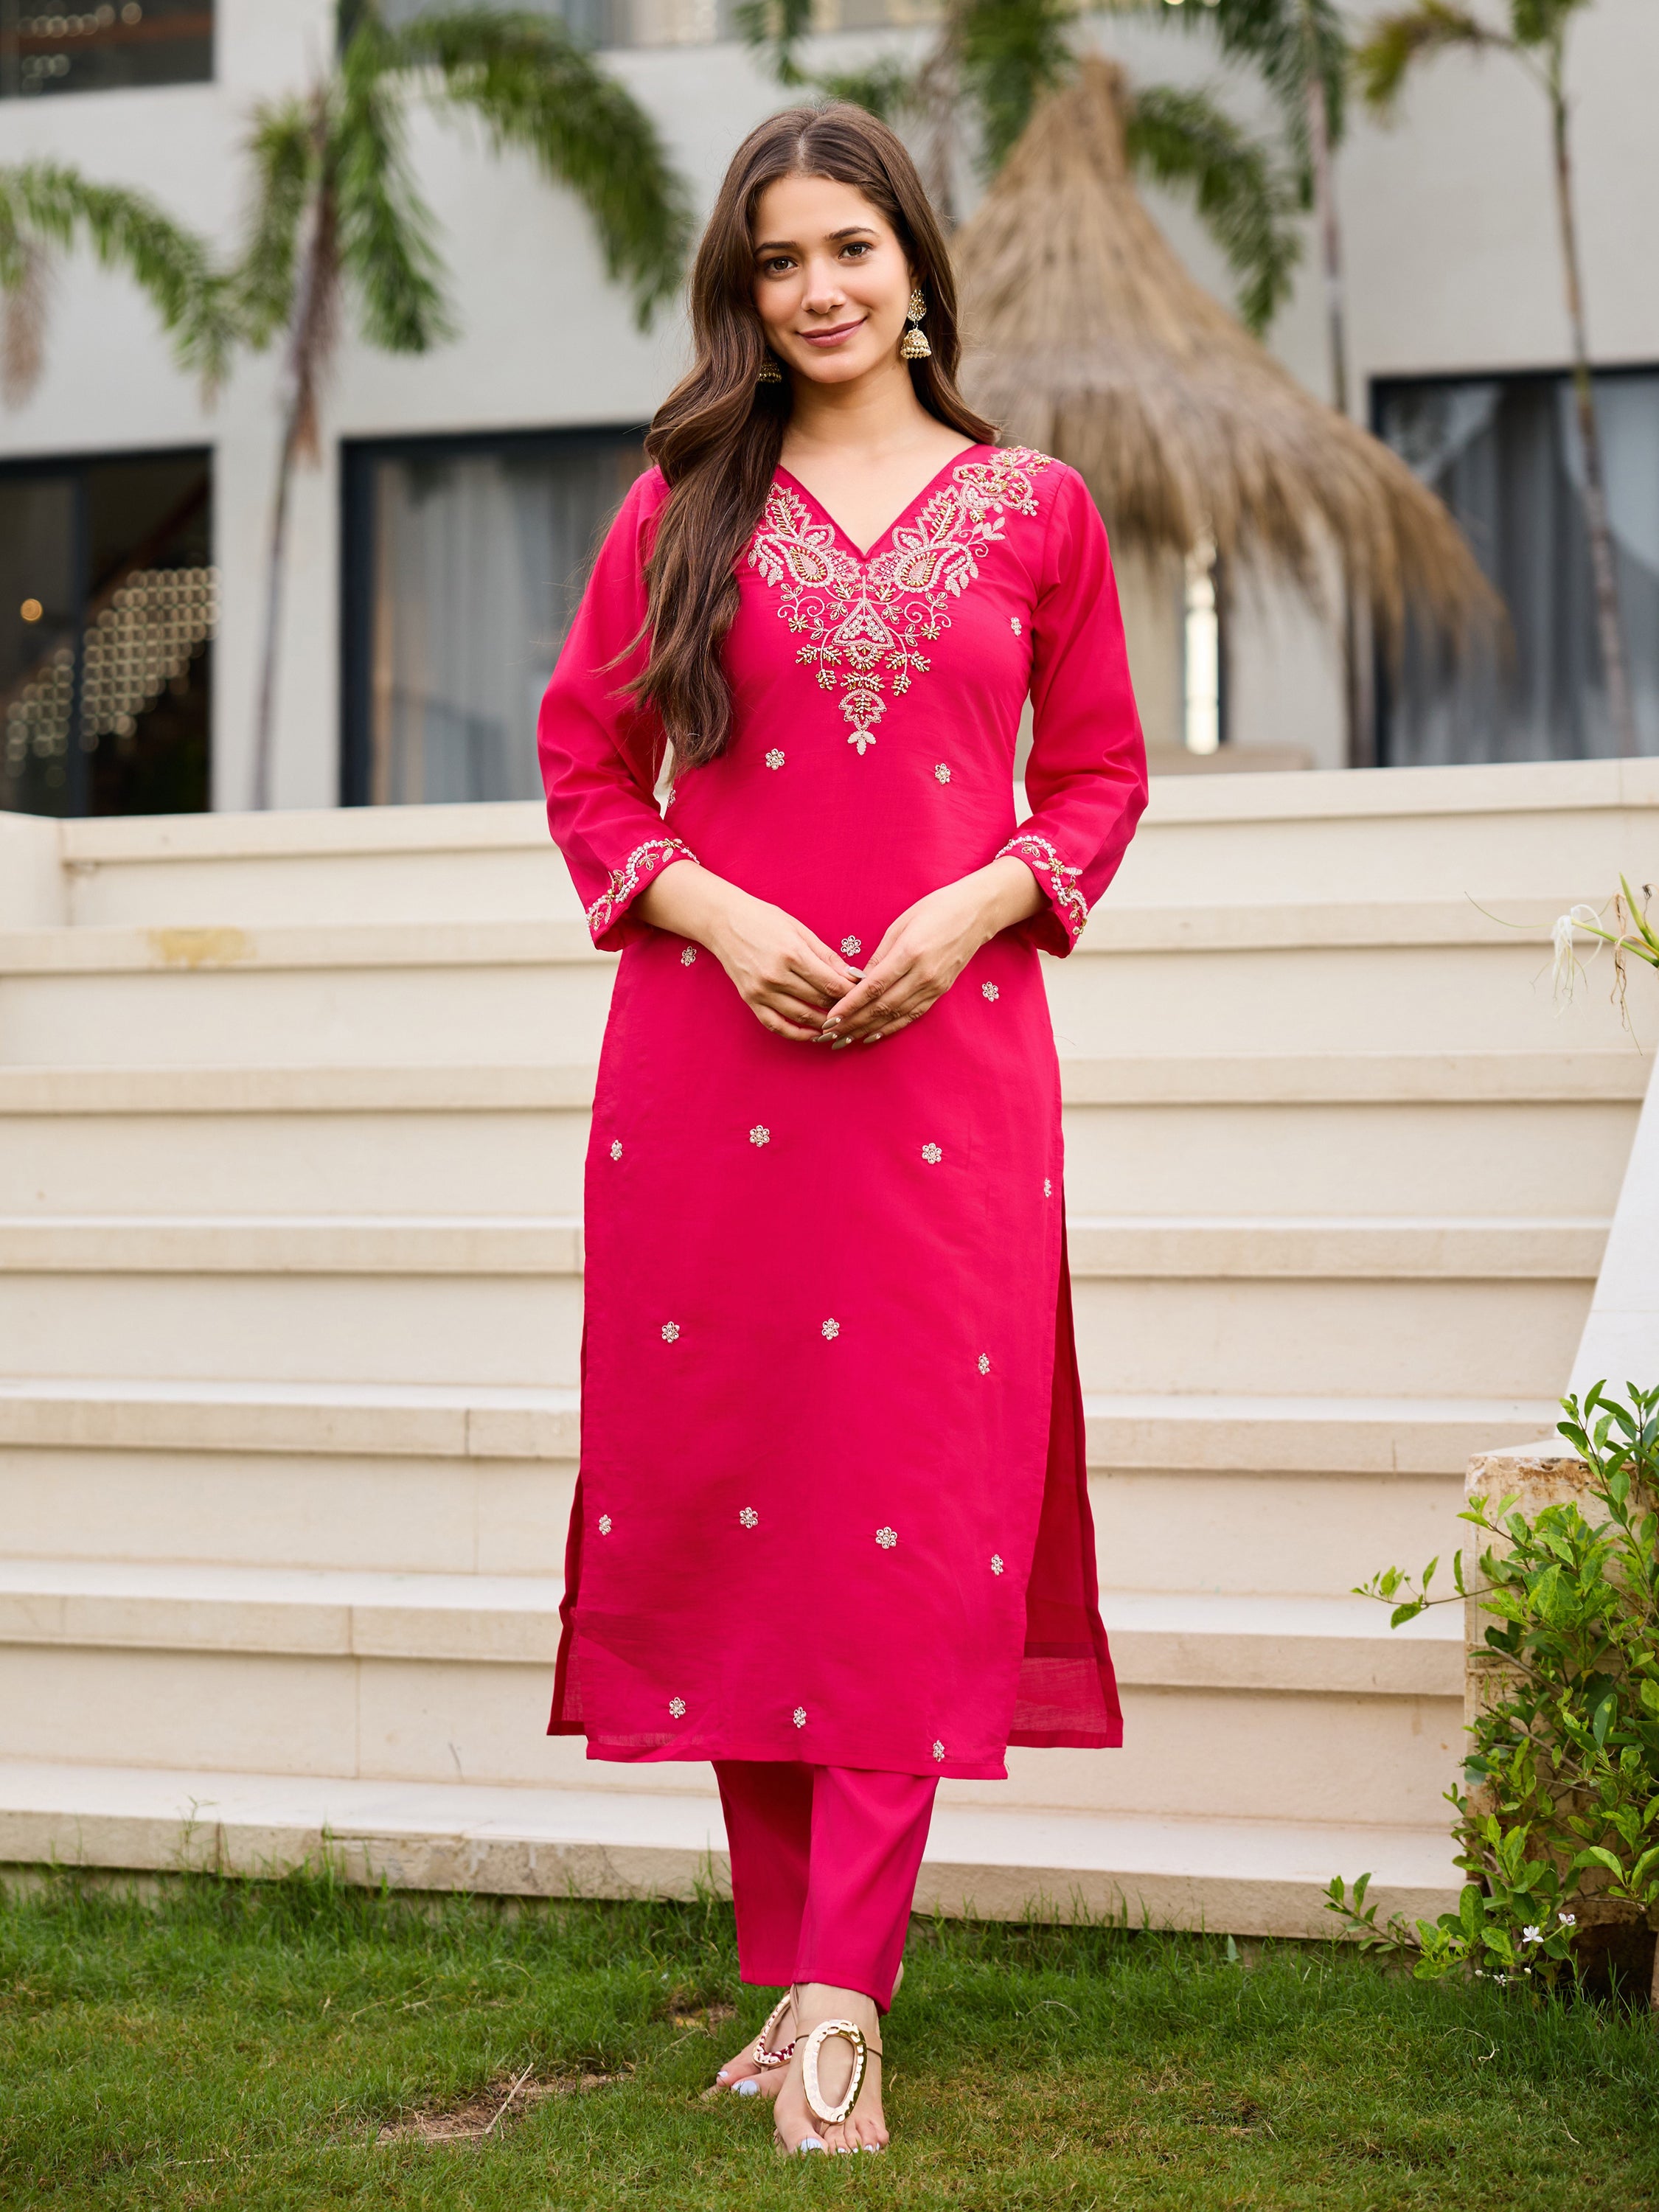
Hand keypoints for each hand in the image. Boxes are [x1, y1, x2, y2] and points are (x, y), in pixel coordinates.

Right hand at [636, 860, 859, 1041]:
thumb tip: (852, 975)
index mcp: (792, 953)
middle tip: (858, 1010)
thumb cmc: (764, 919)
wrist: (723, 921)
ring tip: (842, 1023)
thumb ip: (826, 955)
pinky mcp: (750, 1000)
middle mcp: (776, 975)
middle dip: (842, 1007)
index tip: (866, 995)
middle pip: (819, 1001)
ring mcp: (761, 990)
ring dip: (825, 1024)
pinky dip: (797, 1034)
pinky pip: (777, 1025)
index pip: (831, 983)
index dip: (851, 992)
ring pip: (802, 1016)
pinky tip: (813, 1034)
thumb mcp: (799, 929)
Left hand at [821, 856, 1042, 1043]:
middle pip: (882, 1006)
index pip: (873, 987)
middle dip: (853, 1023)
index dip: (850, 1006)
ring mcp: (934, 985)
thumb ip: (879, 956)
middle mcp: (923, 974)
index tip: (830, 1018)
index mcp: (910, 952)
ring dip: (868, 1029)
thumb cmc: (936, 909)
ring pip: (896, 1015)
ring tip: (845, 1040)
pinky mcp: (941, 991)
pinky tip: (873, 1034)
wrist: (977, 912)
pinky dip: (892, 1027)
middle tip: (830, 1035)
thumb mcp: (901, 924)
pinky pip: (912, 1014)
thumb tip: (858, 982)